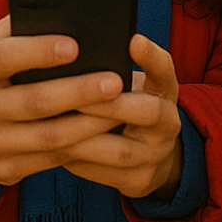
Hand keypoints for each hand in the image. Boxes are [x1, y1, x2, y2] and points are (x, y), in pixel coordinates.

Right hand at [0, 15, 125, 186]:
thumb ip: (21, 27)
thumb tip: (63, 9)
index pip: (3, 57)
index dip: (38, 51)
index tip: (75, 45)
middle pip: (35, 101)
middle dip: (79, 91)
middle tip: (115, 81)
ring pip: (50, 135)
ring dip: (91, 122)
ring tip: (121, 106)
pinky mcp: (6, 169)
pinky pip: (53, 158)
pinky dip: (84, 144)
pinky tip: (106, 130)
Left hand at [59, 34, 183, 198]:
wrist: (151, 154)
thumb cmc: (127, 106)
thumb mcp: (130, 84)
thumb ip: (111, 69)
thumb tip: (66, 47)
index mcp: (165, 91)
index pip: (165, 70)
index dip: (152, 57)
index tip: (133, 40)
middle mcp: (169, 122)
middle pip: (147, 112)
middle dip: (108, 104)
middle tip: (73, 95)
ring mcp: (157, 155)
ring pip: (121, 151)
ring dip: (85, 138)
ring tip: (53, 125)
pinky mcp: (140, 181)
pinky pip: (105, 174)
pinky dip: (77, 161)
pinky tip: (52, 149)